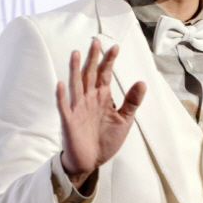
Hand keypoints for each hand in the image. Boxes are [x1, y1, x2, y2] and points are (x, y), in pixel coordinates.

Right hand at [56, 38, 145, 189]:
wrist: (91, 161)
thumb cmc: (105, 140)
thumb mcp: (124, 120)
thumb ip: (132, 102)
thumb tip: (142, 82)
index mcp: (102, 97)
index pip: (105, 75)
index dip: (109, 61)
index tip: (115, 47)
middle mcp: (89, 99)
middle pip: (89, 74)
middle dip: (93, 58)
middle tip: (95, 41)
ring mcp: (78, 109)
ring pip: (75, 85)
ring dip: (75, 70)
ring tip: (75, 53)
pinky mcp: (69, 121)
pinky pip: (64, 107)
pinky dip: (61, 96)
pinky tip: (60, 84)